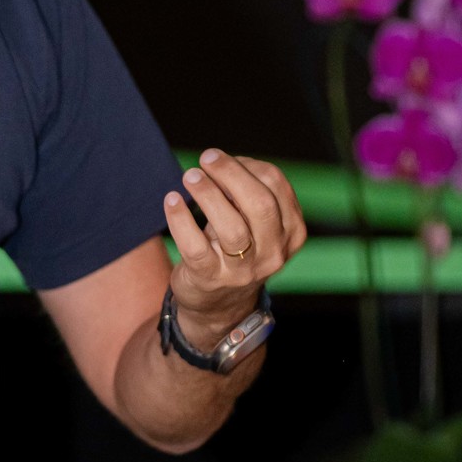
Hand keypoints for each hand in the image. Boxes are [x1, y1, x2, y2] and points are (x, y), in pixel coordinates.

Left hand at [163, 149, 306, 349]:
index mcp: (291, 231)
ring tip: (190, 177)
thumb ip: (246, 192)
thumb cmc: (235, 248)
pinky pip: (195, 247)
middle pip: (260, 205)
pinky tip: (171, 200)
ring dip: (208, 195)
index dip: (248, 164)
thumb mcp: (252, 222)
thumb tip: (220, 162)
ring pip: (232, 227)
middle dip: (231, 174)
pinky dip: (180, 220)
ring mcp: (243, 270)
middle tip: (206, 158)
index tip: (222, 159)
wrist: (217, 303)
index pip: (277, 186)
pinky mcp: (210, 279)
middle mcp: (273, 253)